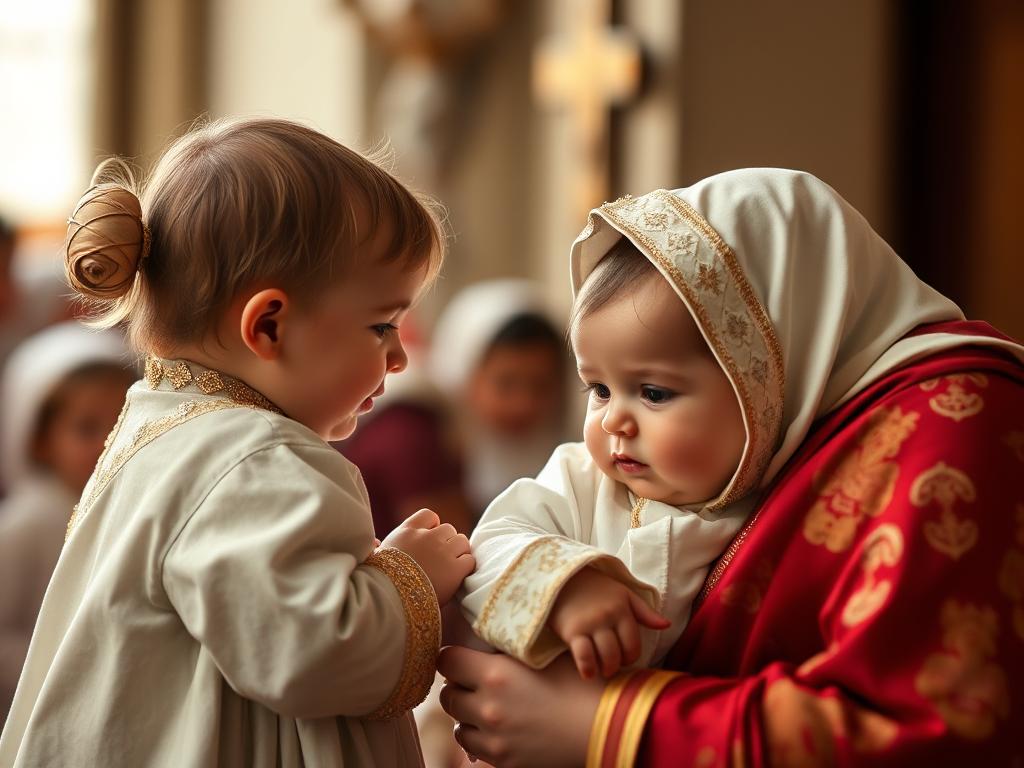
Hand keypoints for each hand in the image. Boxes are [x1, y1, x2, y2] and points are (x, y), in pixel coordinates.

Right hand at [380, 508, 474, 604]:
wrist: (388, 601)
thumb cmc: (378, 582)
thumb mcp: (375, 557)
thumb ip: (380, 546)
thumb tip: (375, 542)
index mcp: (407, 531)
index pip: (429, 515)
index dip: (433, 526)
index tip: (429, 540)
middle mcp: (427, 537)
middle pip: (449, 529)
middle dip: (447, 542)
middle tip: (441, 560)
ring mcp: (442, 552)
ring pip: (462, 541)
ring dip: (459, 553)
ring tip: (450, 568)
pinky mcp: (455, 569)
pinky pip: (469, 560)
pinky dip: (465, 568)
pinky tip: (456, 577)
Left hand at [438, 647, 602, 767]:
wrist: (610, 728)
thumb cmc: (584, 685)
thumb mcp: (545, 657)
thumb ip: (512, 653)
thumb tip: (492, 647)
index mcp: (495, 674)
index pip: (446, 661)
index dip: (452, 657)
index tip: (463, 658)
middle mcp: (488, 708)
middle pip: (447, 696)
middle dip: (459, 688)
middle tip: (476, 683)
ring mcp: (495, 740)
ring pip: (458, 727)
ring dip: (468, 716)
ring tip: (488, 709)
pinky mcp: (505, 763)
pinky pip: (475, 751)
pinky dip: (482, 740)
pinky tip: (501, 731)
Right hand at [548, 566, 668, 678]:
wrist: (562, 578)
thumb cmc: (595, 588)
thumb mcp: (622, 594)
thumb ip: (644, 611)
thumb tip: (667, 625)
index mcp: (623, 608)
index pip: (634, 644)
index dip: (631, 657)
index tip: (623, 657)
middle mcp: (608, 616)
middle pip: (620, 654)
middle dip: (617, 665)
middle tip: (611, 665)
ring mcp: (590, 624)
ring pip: (605, 658)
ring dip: (605, 669)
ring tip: (601, 668)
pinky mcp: (572, 630)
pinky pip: (584, 657)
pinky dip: (588, 669)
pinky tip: (587, 672)